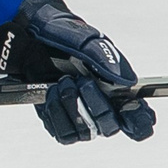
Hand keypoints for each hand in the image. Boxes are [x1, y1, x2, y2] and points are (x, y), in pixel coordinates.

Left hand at [0, 0, 153, 144]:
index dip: (140, 120)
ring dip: (72, 108)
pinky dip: (56, 114)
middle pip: (111, 127)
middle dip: (96, 106)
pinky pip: (63, 133)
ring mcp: (80, 114)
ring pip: (86, 133)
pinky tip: (52, 93)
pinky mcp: (60, 121)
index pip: (139, 116)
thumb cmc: (61, 33)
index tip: (129, 109)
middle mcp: (102, 104)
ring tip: (62, 82)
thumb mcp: (84, 38)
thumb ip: (106, 57)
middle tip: (81, 81)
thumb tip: (127, 81)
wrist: (28, 35)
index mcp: (117, 86)